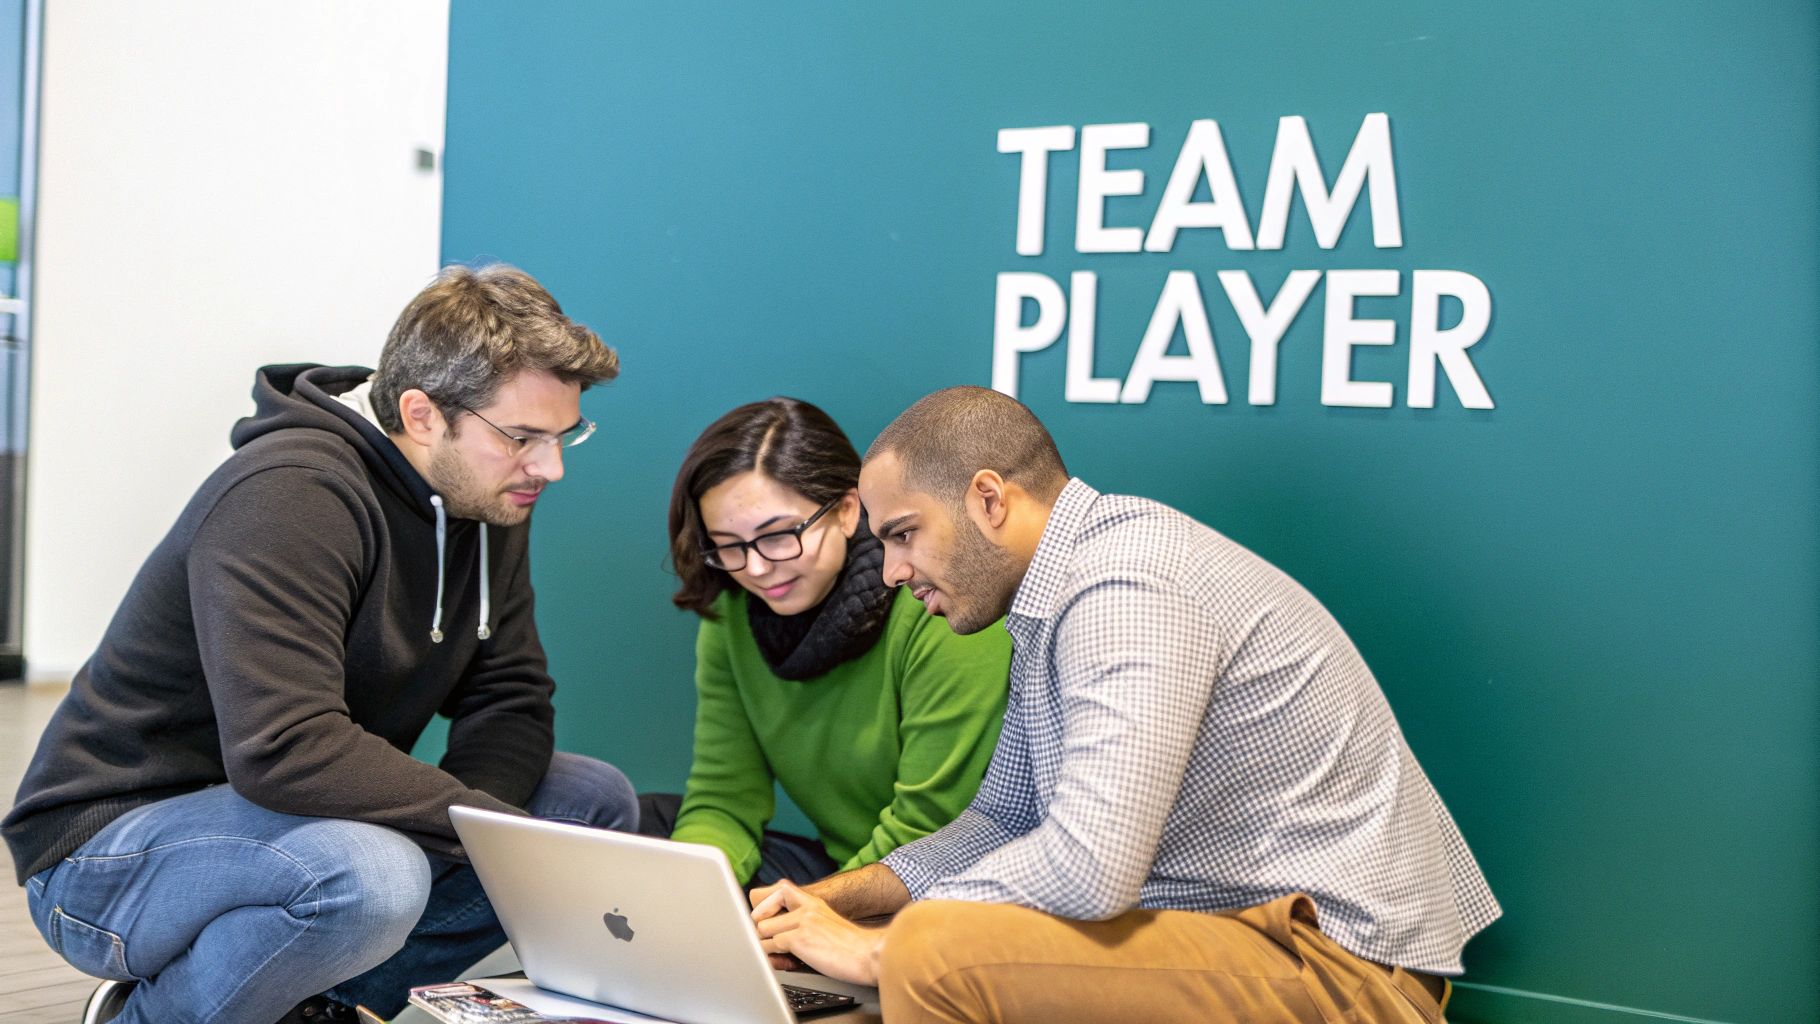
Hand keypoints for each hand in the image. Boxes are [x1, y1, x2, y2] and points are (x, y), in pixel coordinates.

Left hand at [750, 880, 883, 985]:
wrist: (869, 955)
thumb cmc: (850, 948)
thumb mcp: (826, 925)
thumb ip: (802, 924)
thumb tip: (774, 939)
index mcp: (813, 902)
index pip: (778, 891)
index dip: (766, 908)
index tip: (766, 922)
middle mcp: (806, 907)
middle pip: (763, 917)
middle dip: (764, 936)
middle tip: (776, 948)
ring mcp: (803, 921)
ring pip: (763, 932)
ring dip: (768, 948)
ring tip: (783, 957)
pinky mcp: (800, 938)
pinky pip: (771, 946)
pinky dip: (775, 957)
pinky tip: (789, 962)